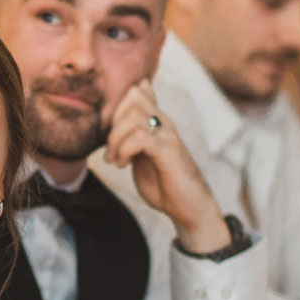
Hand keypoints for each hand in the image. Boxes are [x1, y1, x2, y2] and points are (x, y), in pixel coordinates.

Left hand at [101, 81, 230, 253]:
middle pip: (133, 96)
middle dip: (113, 122)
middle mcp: (164, 123)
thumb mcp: (142, 155)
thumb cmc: (165, 183)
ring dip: (116, 139)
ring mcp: (168, 135)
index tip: (110, 138)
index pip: (136, 91)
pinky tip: (123, 164)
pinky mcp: (168, 151)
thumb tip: (117, 123)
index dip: (116, 109)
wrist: (189, 208)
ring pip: (133, 115)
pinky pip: (140, 137)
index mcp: (158, 121)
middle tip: (110, 150)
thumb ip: (131, 136)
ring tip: (115, 160)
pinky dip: (124, 149)